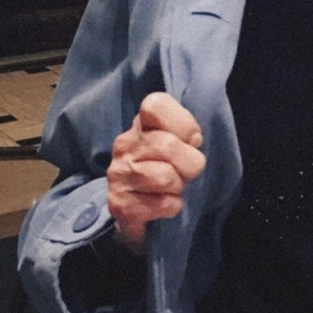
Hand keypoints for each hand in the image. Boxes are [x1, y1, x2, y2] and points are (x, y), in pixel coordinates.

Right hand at [107, 92, 205, 254]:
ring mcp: (118, 174)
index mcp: (142, 123)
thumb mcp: (180, 141)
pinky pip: (164, 204)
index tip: (190, 139)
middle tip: (185, 171)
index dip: (182, 123)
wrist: (137, 207)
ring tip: (172, 187)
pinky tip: (161, 203)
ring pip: (166, 177)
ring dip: (179, 187)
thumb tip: (193, 140)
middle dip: (190, 163)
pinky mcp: (120, 204)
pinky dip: (173, 207)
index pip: (155, 105)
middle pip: (168, 145)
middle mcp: (125, 144)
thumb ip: (187, 132)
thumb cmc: (167, 167)